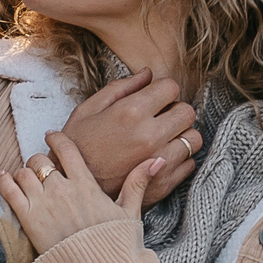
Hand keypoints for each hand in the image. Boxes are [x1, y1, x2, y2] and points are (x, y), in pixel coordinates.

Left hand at [0, 132, 156, 253]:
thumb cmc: (114, 246)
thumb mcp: (130, 213)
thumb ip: (138, 183)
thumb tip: (157, 159)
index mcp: (86, 185)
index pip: (67, 149)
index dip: (56, 138)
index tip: (51, 136)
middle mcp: (63, 189)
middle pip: (41, 160)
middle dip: (38, 161)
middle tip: (40, 169)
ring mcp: (43, 203)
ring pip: (23, 172)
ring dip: (23, 173)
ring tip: (26, 179)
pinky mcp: (27, 219)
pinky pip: (9, 190)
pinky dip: (4, 181)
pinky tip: (4, 178)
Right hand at [59, 71, 199, 204]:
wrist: (70, 187)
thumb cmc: (76, 147)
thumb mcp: (88, 110)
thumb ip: (121, 88)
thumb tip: (147, 74)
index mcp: (131, 112)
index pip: (171, 87)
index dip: (162, 90)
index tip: (154, 98)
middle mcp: (150, 135)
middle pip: (187, 112)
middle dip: (175, 110)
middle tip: (160, 117)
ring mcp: (159, 161)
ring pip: (193, 139)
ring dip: (181, 135)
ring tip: (163, 138)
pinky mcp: (163, 183)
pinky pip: (189, 163)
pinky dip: (180, 159)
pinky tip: (161, 157)